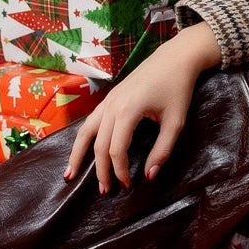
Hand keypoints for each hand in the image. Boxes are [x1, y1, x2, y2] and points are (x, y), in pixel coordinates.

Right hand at [63, 23, 221, 193]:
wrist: (175, 58)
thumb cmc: (178, 88)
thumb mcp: (176, 122)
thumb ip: (162, 150)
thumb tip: (149, 176)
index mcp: (128, 111)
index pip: (116, 150)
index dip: (120, 171)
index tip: (128, 185)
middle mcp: (112, 105)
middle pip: (99, 145)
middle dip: (100, 170)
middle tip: (105, 191)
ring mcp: (108, 100)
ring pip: (86, 131)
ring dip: (78, 154)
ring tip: (70, 175)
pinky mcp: (110, 97)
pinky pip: (91, 121)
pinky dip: (83, 138)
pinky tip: (81, 150)